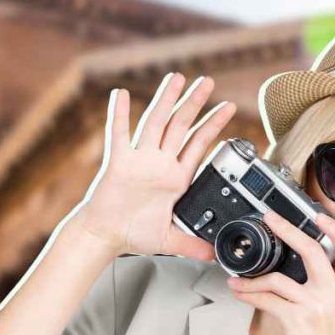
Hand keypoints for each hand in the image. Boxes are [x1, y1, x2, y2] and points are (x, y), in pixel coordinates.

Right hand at [75, 72, 236, 259]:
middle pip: (179, 126)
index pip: (198, 145)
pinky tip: (120, 94)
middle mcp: (158, 163)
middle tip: (207, 81)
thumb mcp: (170, 241)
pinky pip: (118, 134)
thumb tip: (214, 256)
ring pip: (155, 123)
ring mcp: (138, 160)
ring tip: (177, 78)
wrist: (106, 236)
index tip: (229, 107)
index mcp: (174, 178)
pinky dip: (119, 114)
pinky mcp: (118, 162)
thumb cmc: (132, 235)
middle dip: (194, 103)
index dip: (213, 126)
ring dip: (165, 100)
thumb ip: (193, 246)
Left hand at [225, 211, 334, 334]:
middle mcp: (334, 294)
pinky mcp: (297, 318)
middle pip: (313, 250)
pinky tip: (238, 292)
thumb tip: (288, 270)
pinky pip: (266, 298)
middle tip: (270, 219)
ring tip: (237, 280)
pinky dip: (247, 293)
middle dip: (288, 230)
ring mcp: (316, 305)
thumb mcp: (329, 313)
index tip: (319, 215)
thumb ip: (318, 290)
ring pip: (277, 278)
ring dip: (251, 279)